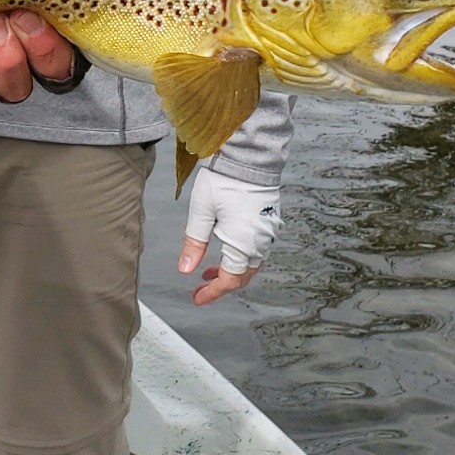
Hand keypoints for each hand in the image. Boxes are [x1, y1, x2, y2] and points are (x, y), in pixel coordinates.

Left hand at [178, 168, 281, 306]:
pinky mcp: (269, 221)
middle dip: (221, 284)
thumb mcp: (201, 212)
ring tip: (209, 270)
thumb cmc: (226, 180)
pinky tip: (227, 250)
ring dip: (231, 271)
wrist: (250, 156)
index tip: (197, 298)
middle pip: (242, 276)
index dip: (212, 292)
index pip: (229, 281)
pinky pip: (257, 249)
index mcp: (243, 244)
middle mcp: (259, 242)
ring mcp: (267, 232)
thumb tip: (185, 269)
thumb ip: (194, 243)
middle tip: (201, 287)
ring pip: (250, 264)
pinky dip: (240, 257)